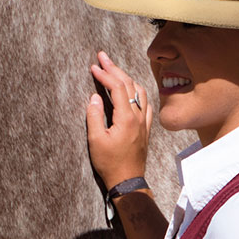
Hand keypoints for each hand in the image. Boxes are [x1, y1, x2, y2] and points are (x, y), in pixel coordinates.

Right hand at [87, 51, 151, 187]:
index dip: (105, 75)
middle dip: (115, 68)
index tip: (93, 67)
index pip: (117, 88)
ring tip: (113, 69)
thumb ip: (94, 116)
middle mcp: (139, 116)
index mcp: (127, 118)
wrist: (127, 181)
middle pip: (129, 84)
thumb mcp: (95, 140)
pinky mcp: (145, 128)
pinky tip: (130, 89)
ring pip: (139, 91)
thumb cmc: (110, 163)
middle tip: (102, 57)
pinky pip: (145, 103)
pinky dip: (136, 90)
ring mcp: (144, 122)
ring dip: (126, 77)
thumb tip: (94, 97)